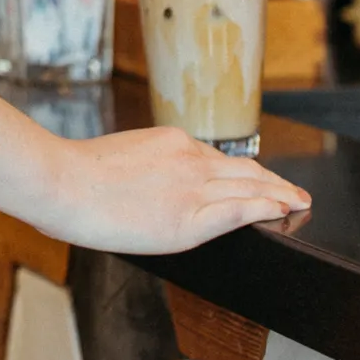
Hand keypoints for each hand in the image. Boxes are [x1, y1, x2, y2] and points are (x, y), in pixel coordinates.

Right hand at [0, 64, 308, 255]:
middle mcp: (190, 159)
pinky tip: (286, 213)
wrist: (60, 182)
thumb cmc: (71, 175)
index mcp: (171, 142)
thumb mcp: (117, 157)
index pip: (219, 158)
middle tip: (294, 195)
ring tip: (299, 206)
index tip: (257, 180)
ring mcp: (193, 187)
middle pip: (246, 170)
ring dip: (282, 197)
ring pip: (252, 188)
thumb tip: (142, 185)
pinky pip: (244, 210)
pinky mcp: (191, 216)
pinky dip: (270, 209)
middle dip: (274, 183)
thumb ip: (143, 166)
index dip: (245, 173)